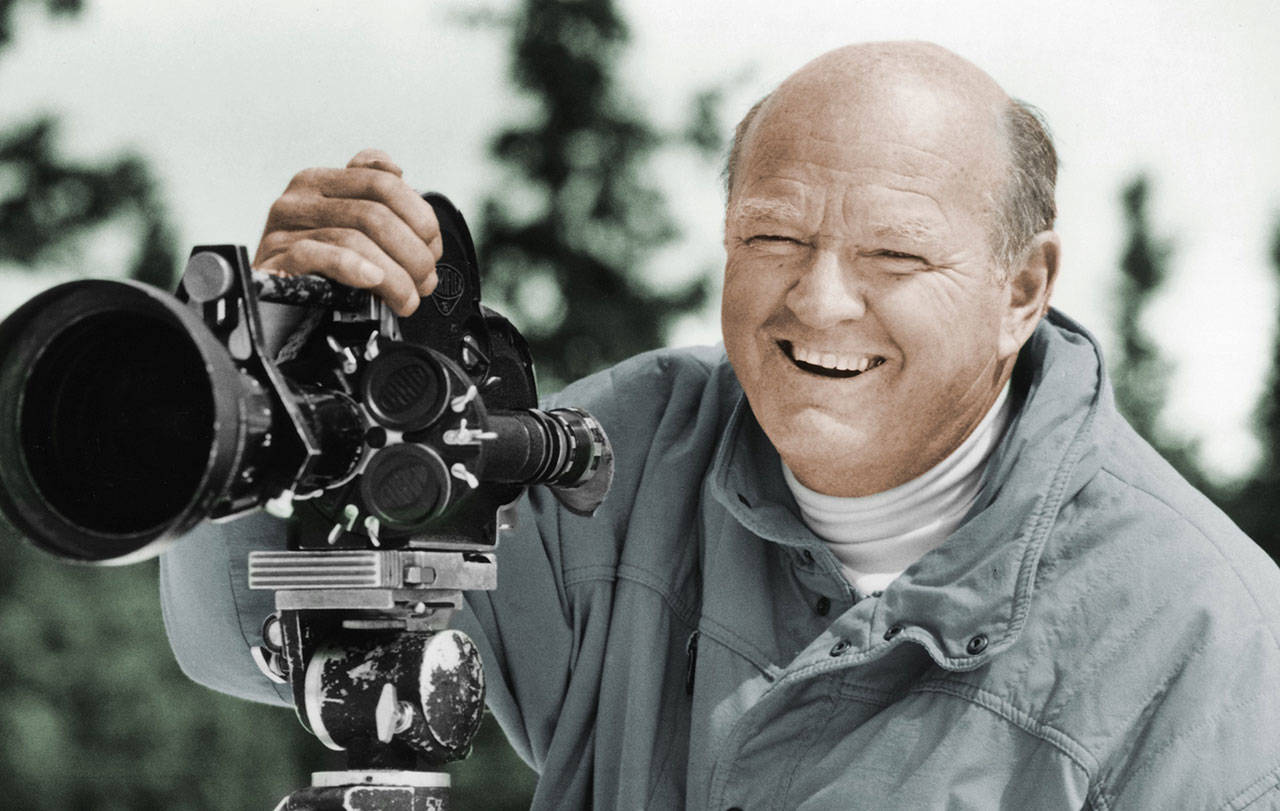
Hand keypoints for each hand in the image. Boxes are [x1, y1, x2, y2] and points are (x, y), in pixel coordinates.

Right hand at [253, 149, 442, 315]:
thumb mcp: (346, 225)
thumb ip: (373, 198)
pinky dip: (353, 268)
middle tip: (425, 281)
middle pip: (375, 213)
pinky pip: (319, 255)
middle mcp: (300, 198)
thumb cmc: (315, 267)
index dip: (419, 215)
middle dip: (412, 252)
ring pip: (356, 237)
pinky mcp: (275, 259)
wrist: (271, 305)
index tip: (433, 248)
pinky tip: (373, 281)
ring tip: (407, 297)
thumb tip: (401, 174)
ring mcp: (285, 228)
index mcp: (321, 182)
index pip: (383, 181)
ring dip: (394, 274)